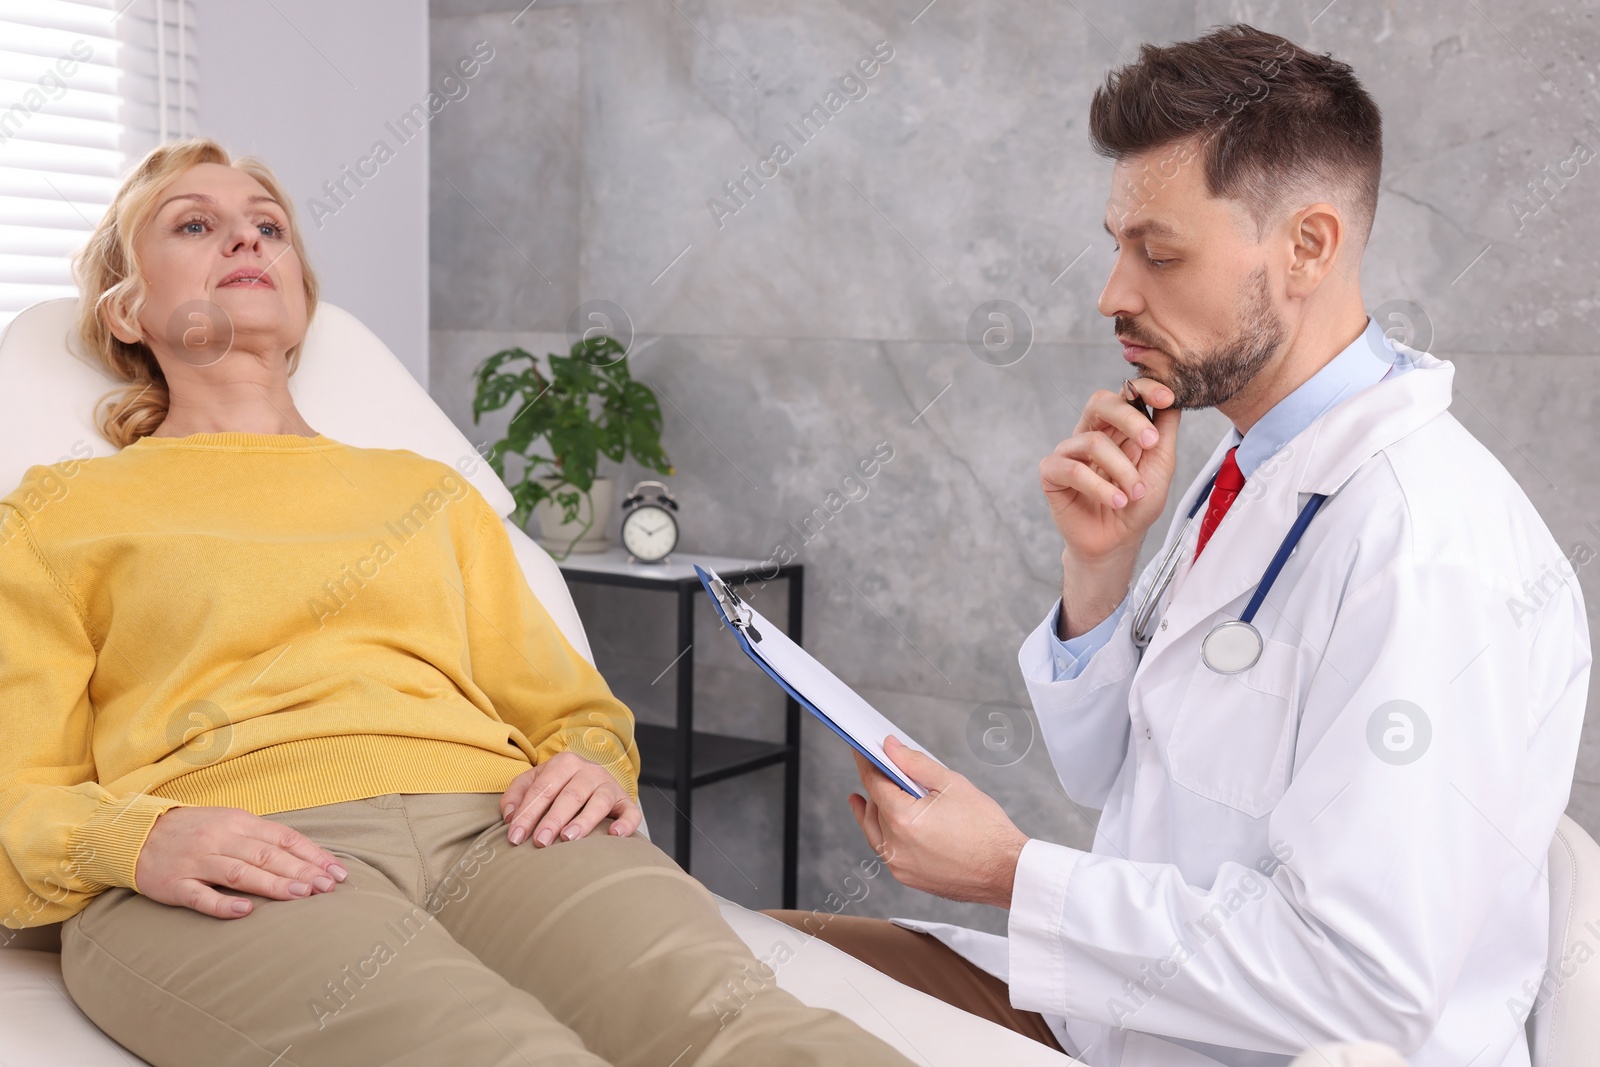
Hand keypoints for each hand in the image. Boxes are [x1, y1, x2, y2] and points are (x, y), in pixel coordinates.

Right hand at [134, 806, 348, 918]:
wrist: (136, 833)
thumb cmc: (194, 830)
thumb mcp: (230, 823)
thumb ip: (262, 838)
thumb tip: (306, 856)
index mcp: (239, 822)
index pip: (284, 838)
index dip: (313, 855)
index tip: (338, 872)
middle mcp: (220, 839)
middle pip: (268, 855)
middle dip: (302, 871)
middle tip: (328, 887)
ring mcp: (197, 861)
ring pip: (240, 872)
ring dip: (273, 884)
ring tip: (302, 896)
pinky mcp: (174, 884)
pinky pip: (201, 895)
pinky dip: (223, 904)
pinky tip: (245, 912)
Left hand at [500, 751, 642, 846]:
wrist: (591, 779)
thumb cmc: (559, 785)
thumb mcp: (536, 782)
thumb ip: (517, 795)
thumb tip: (509, 816)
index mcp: (564, 763)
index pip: (543, 788)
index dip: (527, 812)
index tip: (515, 837)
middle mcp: (589, 771)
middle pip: (570, 795)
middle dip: (553, 819)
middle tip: (540, 841)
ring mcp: (610, 785)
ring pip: (600, 801)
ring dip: (585, 820)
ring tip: (569, 838)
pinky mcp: (626, 802)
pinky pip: (630, 812)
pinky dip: (625, 824)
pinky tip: (614, 835)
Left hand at [847, 736, 1028, 908]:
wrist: (1006, 871)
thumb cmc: (986, 830)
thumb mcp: (952, 783)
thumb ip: (915, 763)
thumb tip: (891, 748)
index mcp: (903, 820)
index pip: (873, 782)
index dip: (866, 762)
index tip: (861, 750)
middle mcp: (895, 847)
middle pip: (874, 807)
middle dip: (877, 785)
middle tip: (882, 767)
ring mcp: (900, 867)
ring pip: (875, 831)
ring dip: (877, 809)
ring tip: (881, 792)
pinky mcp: (908, 879)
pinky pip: (887, 850)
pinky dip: (887, 832)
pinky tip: (893, 821)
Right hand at [1038, 376, 1181, 563]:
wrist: (1118, 541)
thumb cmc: (1137, 503)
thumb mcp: (1161, 465)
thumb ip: (1165, 430)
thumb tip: (1173, 396)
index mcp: (1116, 427)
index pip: (1124, 393)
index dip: (1144, 389)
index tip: (1168, 397)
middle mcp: (1090, 433)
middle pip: (1101, 403)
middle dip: (1130, 419)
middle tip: (1151, 443)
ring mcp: (1069, 452)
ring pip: (1093, 442)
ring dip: (1122, 470)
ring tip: (1135, 493)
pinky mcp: (1051, 473)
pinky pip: (1073, 470)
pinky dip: (1100, 488)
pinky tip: (1117, 501)